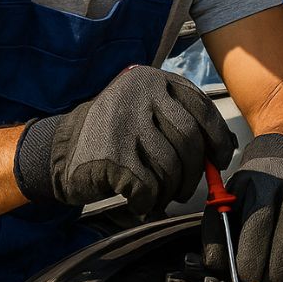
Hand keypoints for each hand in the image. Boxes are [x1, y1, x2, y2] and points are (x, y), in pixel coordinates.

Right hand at [14, 66, 235, 213]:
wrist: (58, 147)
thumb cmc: (113, 134)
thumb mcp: (146, 111)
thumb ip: (181, 120)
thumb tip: (224, 148)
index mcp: (154, 80)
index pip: (202, 109)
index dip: (218, 140)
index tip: (219, 161)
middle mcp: (139, 94)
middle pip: (189, 140)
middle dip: (194, 172)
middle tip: (185, 188)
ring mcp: (125, 122)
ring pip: (171, 166)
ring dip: (169, 190)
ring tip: (158, 194)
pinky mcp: (112, 154)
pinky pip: (148, 187)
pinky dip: (148, 201)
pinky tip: (138, 199)